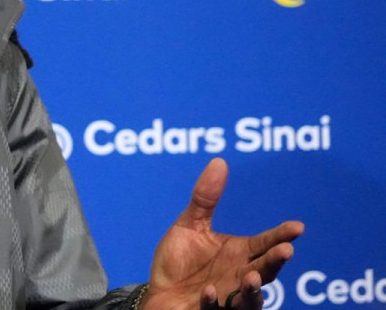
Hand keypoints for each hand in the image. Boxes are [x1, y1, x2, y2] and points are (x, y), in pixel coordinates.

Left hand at [143, 158, 302, 309]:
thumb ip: (205, 199)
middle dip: (276, 261)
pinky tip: (209, 291)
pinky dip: (214, 301)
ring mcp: (228, 297)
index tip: (297, 227)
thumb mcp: (189, 225)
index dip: (281, 235)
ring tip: (251, 276)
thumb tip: (219, 161)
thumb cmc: (179, 261)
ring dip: (252, 289)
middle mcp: (239, 276)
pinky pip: (215, 309)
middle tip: (286, 251)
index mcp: (239, 253)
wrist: (158, 292)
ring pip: (249, 297)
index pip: (265, 243)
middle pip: (265, 270)